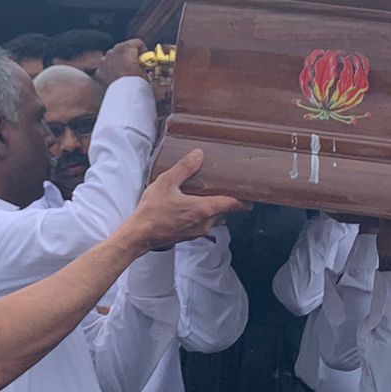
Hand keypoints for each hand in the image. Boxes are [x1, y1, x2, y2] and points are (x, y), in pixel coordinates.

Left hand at [95, 40, 146, 86]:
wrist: (121, 101)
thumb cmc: (135, 87)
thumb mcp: (147, 75)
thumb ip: (147, 67)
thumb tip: (150, 68)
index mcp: (125, 49)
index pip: (137, 42)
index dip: (143, 51)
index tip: (145, 60)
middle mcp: (112, 52)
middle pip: (124, 48)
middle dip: (130, 56)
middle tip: (137, 68)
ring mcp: (103, 62)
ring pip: (113, 58)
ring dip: (119, 63)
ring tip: (127, 76)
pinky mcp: (98, 72)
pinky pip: (106, 68)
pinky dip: (111, 72)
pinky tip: (118, 81)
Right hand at [126, 150, 249, 249]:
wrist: (139, 235)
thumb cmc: (152, 211)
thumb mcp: (167, 182)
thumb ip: (184, 168)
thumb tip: (198, 155)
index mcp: (204, 209)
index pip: (232, 204)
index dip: (243, 200)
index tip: (252, 196)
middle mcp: (205, 223)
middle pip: (225, 212)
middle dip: (228, 203)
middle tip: (227, 191)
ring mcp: (196, 232)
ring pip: (214, 220)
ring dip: (214, 211)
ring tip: (208, 197)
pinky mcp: (187, 237)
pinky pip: (202, 225)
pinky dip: (203, 217)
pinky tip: (191, 208)